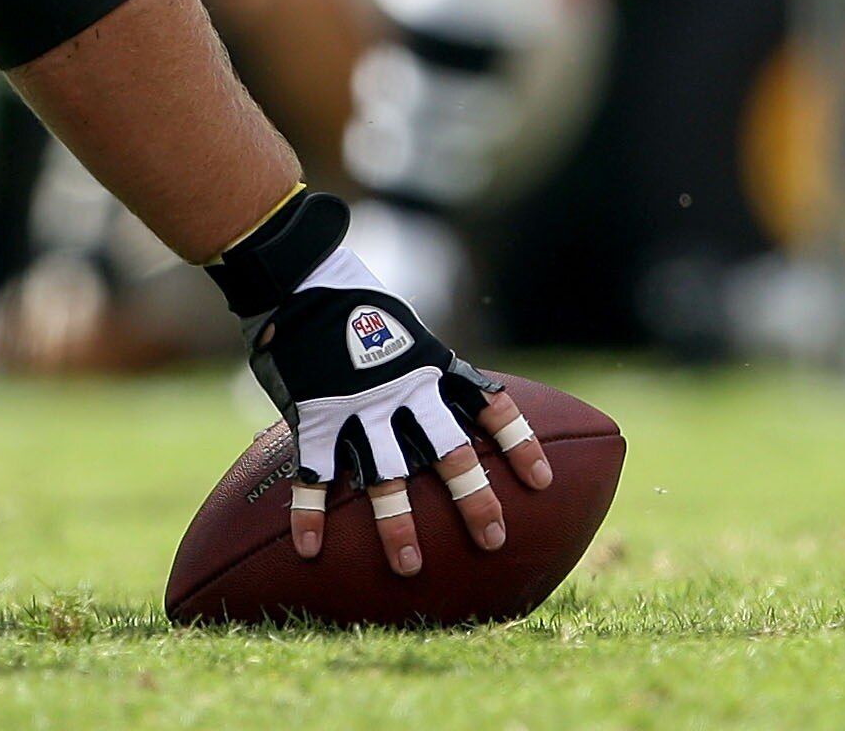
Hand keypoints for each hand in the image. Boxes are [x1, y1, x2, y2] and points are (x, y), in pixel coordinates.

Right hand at [249, 269, 553, 574]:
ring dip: (397, 525)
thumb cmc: (357, 303)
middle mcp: (405, 390)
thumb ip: (426, 369)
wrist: (301, 276)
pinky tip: (309, 551)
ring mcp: (360, 405)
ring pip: (386, 476)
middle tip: (493, 539)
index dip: (519, 443)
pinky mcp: (316, 414)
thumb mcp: (408, 330)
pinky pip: (315, 474)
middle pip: (449, 453)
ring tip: (410, 568)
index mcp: (435, 366)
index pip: (491, 405)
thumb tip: (448, 405)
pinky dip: (309, 513)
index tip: (543, 481)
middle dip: (473, 499)